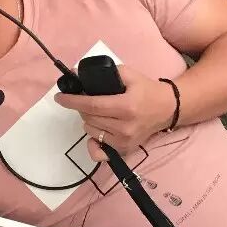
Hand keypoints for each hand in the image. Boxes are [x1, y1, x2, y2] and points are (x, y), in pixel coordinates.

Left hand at [54, 65, 176, 161]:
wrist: (167, 108)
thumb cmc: (146, 90)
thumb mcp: (129, 75)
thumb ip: (105, 74)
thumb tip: (77, 75)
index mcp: (126, 107)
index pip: (91, 106)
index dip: (72, 101)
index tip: (59, 97)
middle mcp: (124, 127)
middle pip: (89, 119)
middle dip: (82, 108)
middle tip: (86, 100)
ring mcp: (124, 141)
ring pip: (91, 132)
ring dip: (88, 121)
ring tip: (98, 113)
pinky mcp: (125, 150)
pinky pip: (99, 151)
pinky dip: (93, 143)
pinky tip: (96, 134)